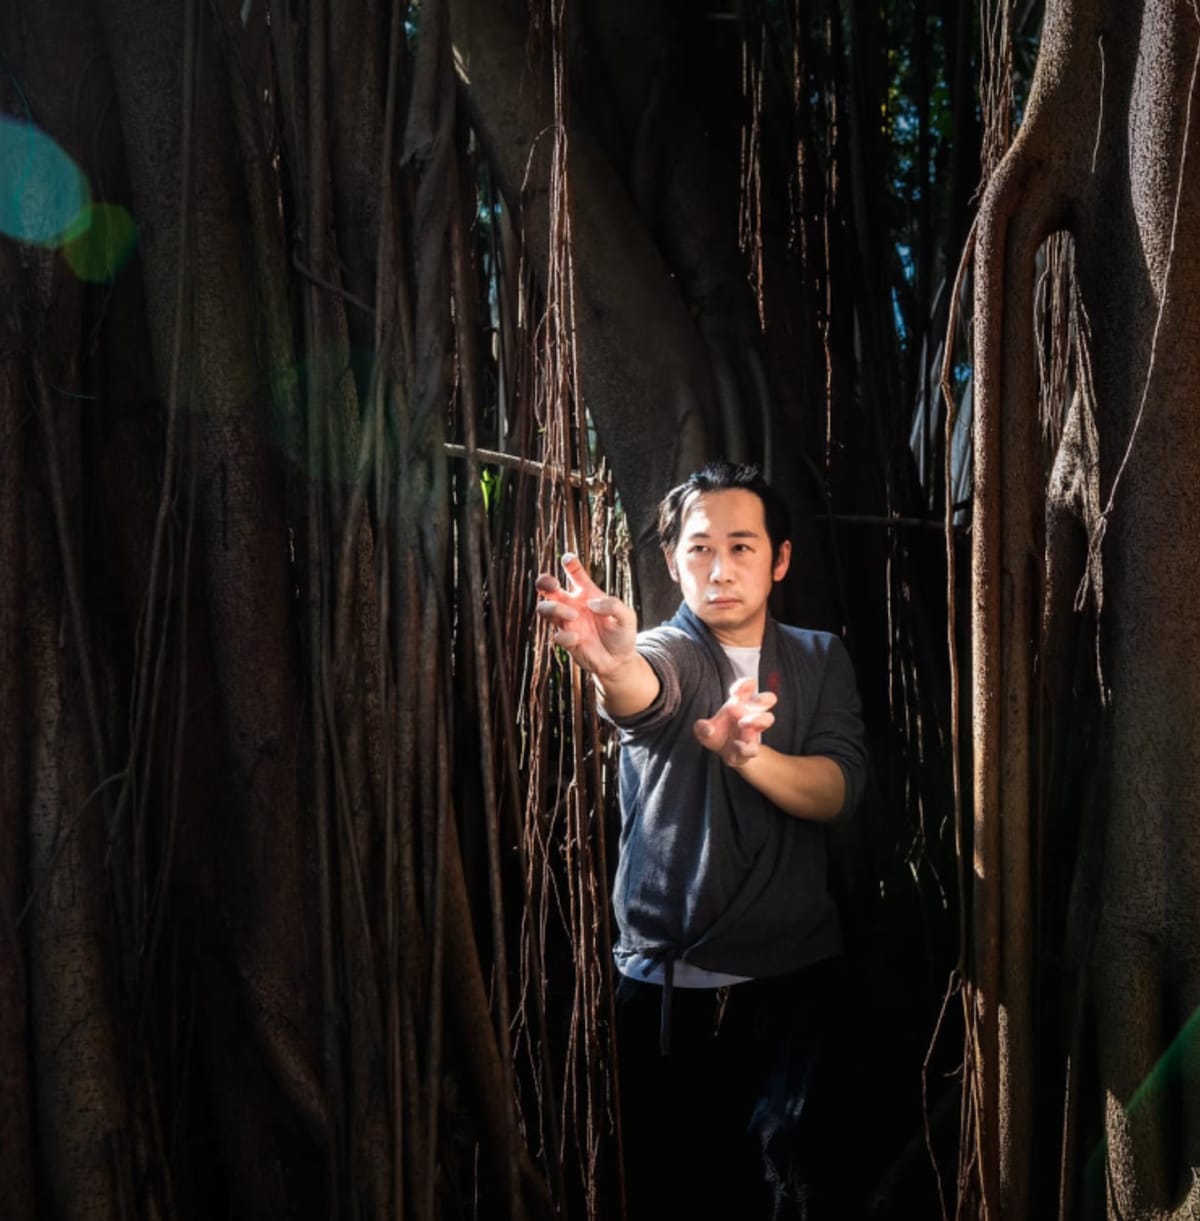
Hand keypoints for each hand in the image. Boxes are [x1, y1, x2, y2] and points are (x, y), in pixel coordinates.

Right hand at [534, 553, 638, 678]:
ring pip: (544, 609)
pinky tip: (578, 638)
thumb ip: (614, 605)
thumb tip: (592, 604)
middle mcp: (573, 605)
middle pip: (548, 588)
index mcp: (587, 594)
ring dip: (555, 609)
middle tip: (553, 584)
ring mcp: (567, 623)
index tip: (568, 559)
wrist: (619, 661)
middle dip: (544, 581)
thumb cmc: (622, 634)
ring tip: (573, 616)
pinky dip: (565, 635)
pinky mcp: (567, 641)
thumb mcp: (627, 616)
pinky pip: (558, 635)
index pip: (575, 573)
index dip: (569, 563)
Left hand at [693, 677, 776, 767]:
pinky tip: (736, 745)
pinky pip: (753, 747)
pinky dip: (744, 747)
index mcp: (739, 703)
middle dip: (763, 699)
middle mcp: (750, 714)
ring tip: (742, 723)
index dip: (744, 684)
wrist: (724, 753)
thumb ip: (702, 727)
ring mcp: (754, 730)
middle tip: (750, 704)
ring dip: (757, 720)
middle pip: (768, 699)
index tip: (733, 691)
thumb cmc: (717, 734)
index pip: (748, 687)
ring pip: (768, 719)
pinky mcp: (752, 747)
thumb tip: (707, 729)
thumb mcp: (704, 729)